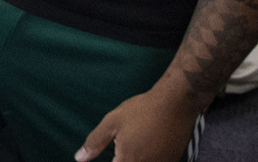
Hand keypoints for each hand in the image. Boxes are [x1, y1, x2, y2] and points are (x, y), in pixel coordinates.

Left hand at [76, 85, 205, 161]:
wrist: (177, 102)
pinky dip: (149, 158)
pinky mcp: (172, 161)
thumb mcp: (113, 122)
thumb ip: (95, 142)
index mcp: (128, 161)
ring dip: (135, 158)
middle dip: (121, 160)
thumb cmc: (143, 110)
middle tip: (124, 146)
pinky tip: (147, 147)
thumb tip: (79, 158)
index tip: (113, 154)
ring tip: (136, 144)